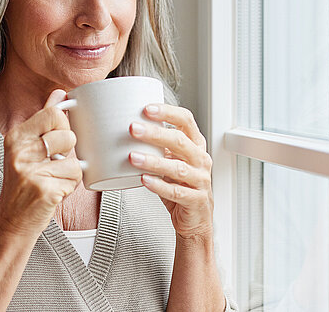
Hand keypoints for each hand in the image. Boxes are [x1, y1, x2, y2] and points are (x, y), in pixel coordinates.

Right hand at [0, 89, 81, 236]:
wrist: (11, 220)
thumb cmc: (23, 182)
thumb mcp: (27, 147)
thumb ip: (44, 119)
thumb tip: (60, 93)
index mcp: (16, 136)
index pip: (53, 113)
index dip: (64, 125)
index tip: (57, 138)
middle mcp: (20, 151)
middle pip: (67, 134)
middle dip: (68, 150)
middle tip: (53, 162)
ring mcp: (30, 171)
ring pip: (74, 159)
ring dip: (70, 171)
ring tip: (52, 178)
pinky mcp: (43, 189)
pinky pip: (75, 178)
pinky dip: (70, 186)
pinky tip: (54, 191)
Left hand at [128, 104, 213, 238]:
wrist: (195, 219)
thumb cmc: (180, 186)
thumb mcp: (171, 161)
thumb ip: (157, 147)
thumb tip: (128, 130)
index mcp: (195, 145)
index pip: (186, 120)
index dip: (167, 112)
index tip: (146, 108)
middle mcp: (200, 160)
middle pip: (180, 141)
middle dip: (155, 133)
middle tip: (132, 128)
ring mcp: (200, 180)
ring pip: (177, 167)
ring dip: (153, 161)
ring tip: (132, 157)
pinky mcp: (195, 200)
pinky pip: (176, 191)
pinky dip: (159, 185)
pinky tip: (143, 180)